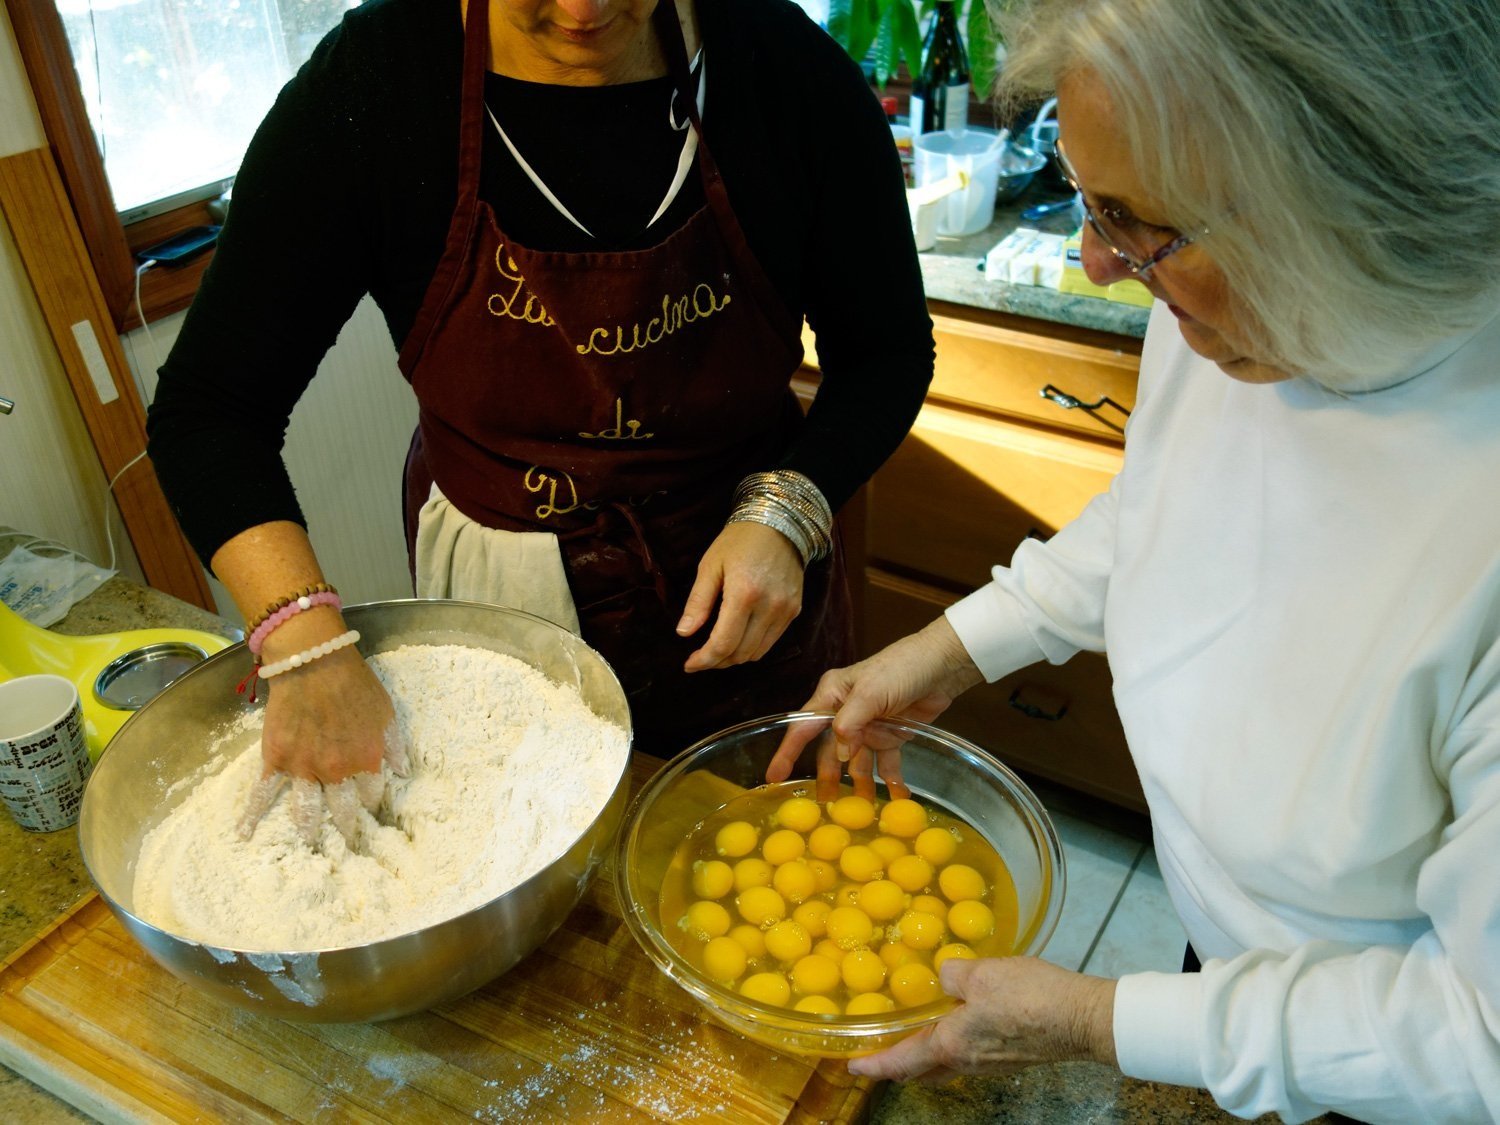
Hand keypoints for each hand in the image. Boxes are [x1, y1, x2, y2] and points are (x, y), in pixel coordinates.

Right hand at [236, 645, 408, 847]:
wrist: (314, 661)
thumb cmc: (354, 683)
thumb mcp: (386, 712)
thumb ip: (393, 745)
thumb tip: (402, 772)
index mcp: (366, 760)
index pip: (371, 794)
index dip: (370, 800)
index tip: (366, 804)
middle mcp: (336, 771)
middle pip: (343, 810)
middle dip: (346, 825)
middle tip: (346, 839)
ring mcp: (303, 768)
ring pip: (307, 809)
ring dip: (310, 829)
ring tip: (311, 844)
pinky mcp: (276, 760)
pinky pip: (263, 793)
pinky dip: (252, 815)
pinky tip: (245, 834)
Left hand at [678, 521, 804, 672]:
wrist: (780, 523)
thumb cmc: (739, 541)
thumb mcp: (711, 565)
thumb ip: (698, 602)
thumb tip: (683, 633)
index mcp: (744, 594)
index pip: (723, 643)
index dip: (704, 660)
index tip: (689, 664)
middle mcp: (769, 607)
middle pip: (740, 653)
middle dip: (717, 662)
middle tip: (700, 658)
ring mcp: (785, 611)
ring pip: (757, 652)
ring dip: (735, 658)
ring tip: (717, 651)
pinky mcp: (794, 611)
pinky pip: (771, 641)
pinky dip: (752, 647)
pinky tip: (739, 639)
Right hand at [766, 616, 982, 798]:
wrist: (943, 664)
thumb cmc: (901, 668)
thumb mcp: (870, 692)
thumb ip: (850, 723)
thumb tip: (840, 754)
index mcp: (832, 694)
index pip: (803, 726)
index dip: (787, 752)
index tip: (773, 776)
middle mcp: (846, 711)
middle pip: (830, 749)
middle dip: (828, 776)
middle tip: (824, 805)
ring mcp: (870, 725)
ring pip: (858, 760)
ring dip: (859, 783)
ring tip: (861, 808)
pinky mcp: (893, 734)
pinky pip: (886, 762)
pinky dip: (890, 779)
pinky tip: (896, 796)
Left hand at [847, 957, 1117, 1082]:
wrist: (1081, 1018)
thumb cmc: (1028, 996)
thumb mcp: (981, 972)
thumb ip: (951, 973)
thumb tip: (943, 976)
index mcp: (951, 1045)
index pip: (901, 1061)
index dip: (874, 1064)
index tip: (853, 1065)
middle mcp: (967, 1062)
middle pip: (922, 1069)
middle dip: (897, 1063)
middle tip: (880, 1051)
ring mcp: (990, 1064)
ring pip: (946, 1064)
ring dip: (925, 1054)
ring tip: (914, 1035)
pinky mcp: (1010, 1057)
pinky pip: (969, 1056)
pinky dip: (953, 1046)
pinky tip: (959, 1024)